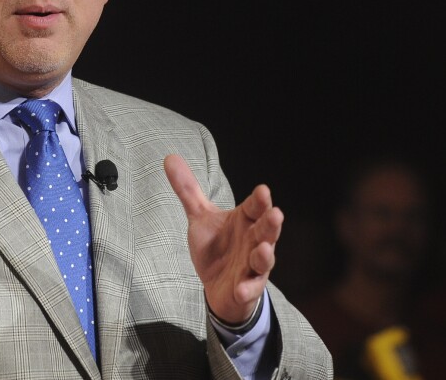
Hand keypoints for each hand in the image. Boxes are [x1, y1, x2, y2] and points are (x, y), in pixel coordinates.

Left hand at [164, 154, 282, 323]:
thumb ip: (188, 190)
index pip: (255, 207)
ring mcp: (252, 266)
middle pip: (265, 231)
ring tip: (262, 249)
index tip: (263, 190)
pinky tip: (240, 288)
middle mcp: (253, 241)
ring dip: (264, 255)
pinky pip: (249, 288)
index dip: (260, 200)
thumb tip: (170, 157)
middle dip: (271, 223)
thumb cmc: (216, 248)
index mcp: (245, 220)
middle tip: (276, 214)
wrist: (218, 286)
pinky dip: (246, 288)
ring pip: (263, 259)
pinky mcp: (247, 288)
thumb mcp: (200, 217)